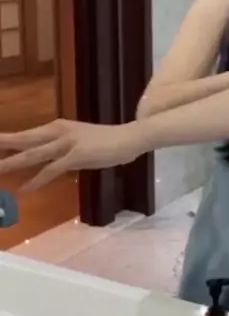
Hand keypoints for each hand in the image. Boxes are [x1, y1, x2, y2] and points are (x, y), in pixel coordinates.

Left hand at [0, 119, 146, 190]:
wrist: (128, 138)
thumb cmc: (106, 140)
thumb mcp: (78, 140)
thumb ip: (61, 147)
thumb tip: (46, 158)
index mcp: (58, 126)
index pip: (27, 134)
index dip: (9, 140)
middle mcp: (59, 131)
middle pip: (24, 140)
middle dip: (5, 144)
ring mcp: (67, 143)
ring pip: (34, 154)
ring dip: (13, 163)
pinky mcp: (76, 156)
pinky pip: (52, 170)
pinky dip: (38, 180)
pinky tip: (26, 189)